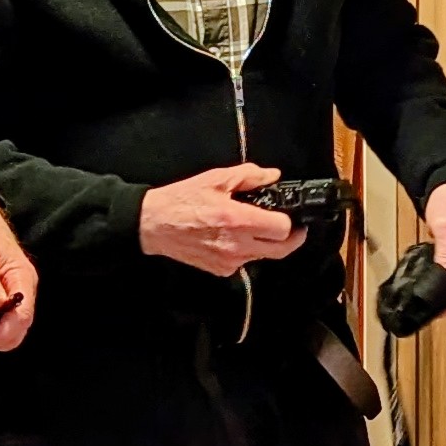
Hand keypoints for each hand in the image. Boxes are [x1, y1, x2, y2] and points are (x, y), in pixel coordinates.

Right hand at [139, 163, 301, 276]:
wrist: (154, 224)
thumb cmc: (182, 200)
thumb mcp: (216, 179)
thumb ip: (249, 176)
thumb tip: (273, 176)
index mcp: (239, 220)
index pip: (283, 229)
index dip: (290, 221)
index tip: (290, 215)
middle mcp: (237, 245)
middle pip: (281, 250)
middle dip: (290, 239)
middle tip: (291, 228)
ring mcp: (229, 261)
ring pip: (263, 257)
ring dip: (266, 244)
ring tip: (256, 228)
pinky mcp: (220, 270)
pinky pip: (244, 262)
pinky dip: (246, 251)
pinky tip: (234, 237)